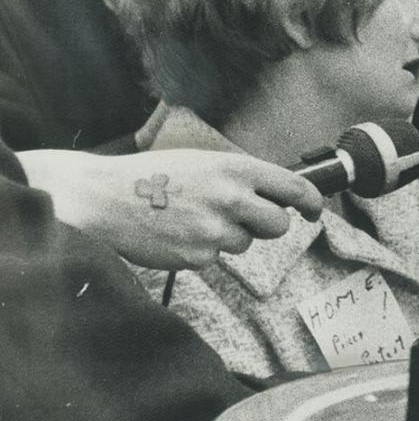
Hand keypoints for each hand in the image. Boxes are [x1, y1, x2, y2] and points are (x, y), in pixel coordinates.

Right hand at [19, 148, 322, 269]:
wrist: (103, 198)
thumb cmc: (152, 177)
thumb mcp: (203, 162)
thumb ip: (240, 178)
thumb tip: (276, 196)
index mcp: (236, 169)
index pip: (295, 187)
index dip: (312, 202)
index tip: (312, 211)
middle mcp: (231, 198)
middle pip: (278, 224)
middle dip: (267, 225)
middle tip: (244, 218)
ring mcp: (215, 230)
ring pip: (245, 243)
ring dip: (228, 236)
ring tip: (192, 219)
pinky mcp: (198, 257)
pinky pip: (215, 258)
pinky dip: (201, 250)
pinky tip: (176, 234)